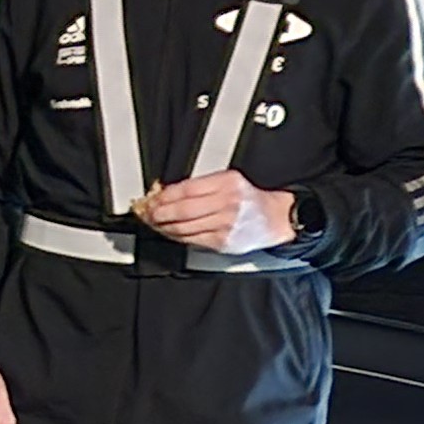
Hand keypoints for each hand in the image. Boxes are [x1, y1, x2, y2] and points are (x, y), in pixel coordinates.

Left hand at [135, 171, 294, 255]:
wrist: (276, 218)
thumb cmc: (249, 199)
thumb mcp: (228, 182)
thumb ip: (200, 186)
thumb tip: (166, 193)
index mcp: (227, 183)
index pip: (186, 190)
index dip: (164, 196)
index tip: (152, 199)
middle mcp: (227, 203)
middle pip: (182, 210)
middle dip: (159, 213)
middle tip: (148, 214)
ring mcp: (225, 224)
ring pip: (184, 227)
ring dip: (164, 227)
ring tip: (155, 223)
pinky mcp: (223, 242)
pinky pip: (191, 240)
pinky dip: (176, 236)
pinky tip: (170, 232)